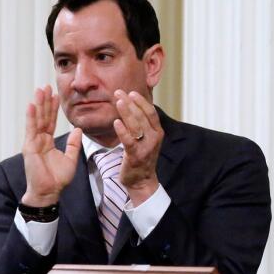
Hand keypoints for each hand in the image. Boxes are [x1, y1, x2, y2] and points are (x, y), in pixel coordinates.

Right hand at [21, 84, 81, 206]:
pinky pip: (31, 130)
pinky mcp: (29, 148)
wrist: (49, 191)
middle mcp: (39, 139)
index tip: (56, 95)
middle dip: (45, 102)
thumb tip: (78, 130)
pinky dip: (31, 117)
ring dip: (38, 104)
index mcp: (48, 141)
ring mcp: (33, 142)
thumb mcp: (71, 158)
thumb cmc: (58, 178)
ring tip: (39, 90)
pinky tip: (31, 105)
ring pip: (36, 120)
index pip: (51, 121)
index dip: (53, 108)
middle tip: (46, 86)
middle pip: (43, 117)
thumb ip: (74, 144)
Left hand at [112, 90, 163, 205]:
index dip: (141, 101)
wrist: (142, 181)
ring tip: (118, 101)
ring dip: (127, 112)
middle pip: (142, 116)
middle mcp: (154, 138)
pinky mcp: (136, 156)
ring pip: (136, 125)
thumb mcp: (145, 139)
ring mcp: (146, 147)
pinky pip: (129, 141)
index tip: (131, 92)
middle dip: (130, 103)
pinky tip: (116, 122)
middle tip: (119, 92)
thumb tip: (132, 107)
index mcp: (157, 132)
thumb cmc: (141, 157)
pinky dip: (123, 131)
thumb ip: (141, 124)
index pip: (150, 112)